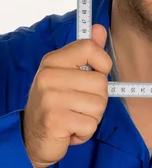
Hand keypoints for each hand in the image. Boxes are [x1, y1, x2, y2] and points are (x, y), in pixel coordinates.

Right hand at [23, 25, 111, 167]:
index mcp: (53, 61)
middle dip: (97, 99)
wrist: (32, 138)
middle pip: (100, 82)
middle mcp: (49, 76)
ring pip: (98, 104)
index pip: (89, 47)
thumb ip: (86, 52)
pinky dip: (85, 131)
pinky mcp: (55, 120)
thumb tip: (100, 28)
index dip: (103, 62)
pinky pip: (91, 124)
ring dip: (92, 117)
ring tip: (74, 117)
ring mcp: (50, 98)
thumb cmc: (55, 103)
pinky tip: (70, 129)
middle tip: (78, 105)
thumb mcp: (68, 74)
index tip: (96, 73)